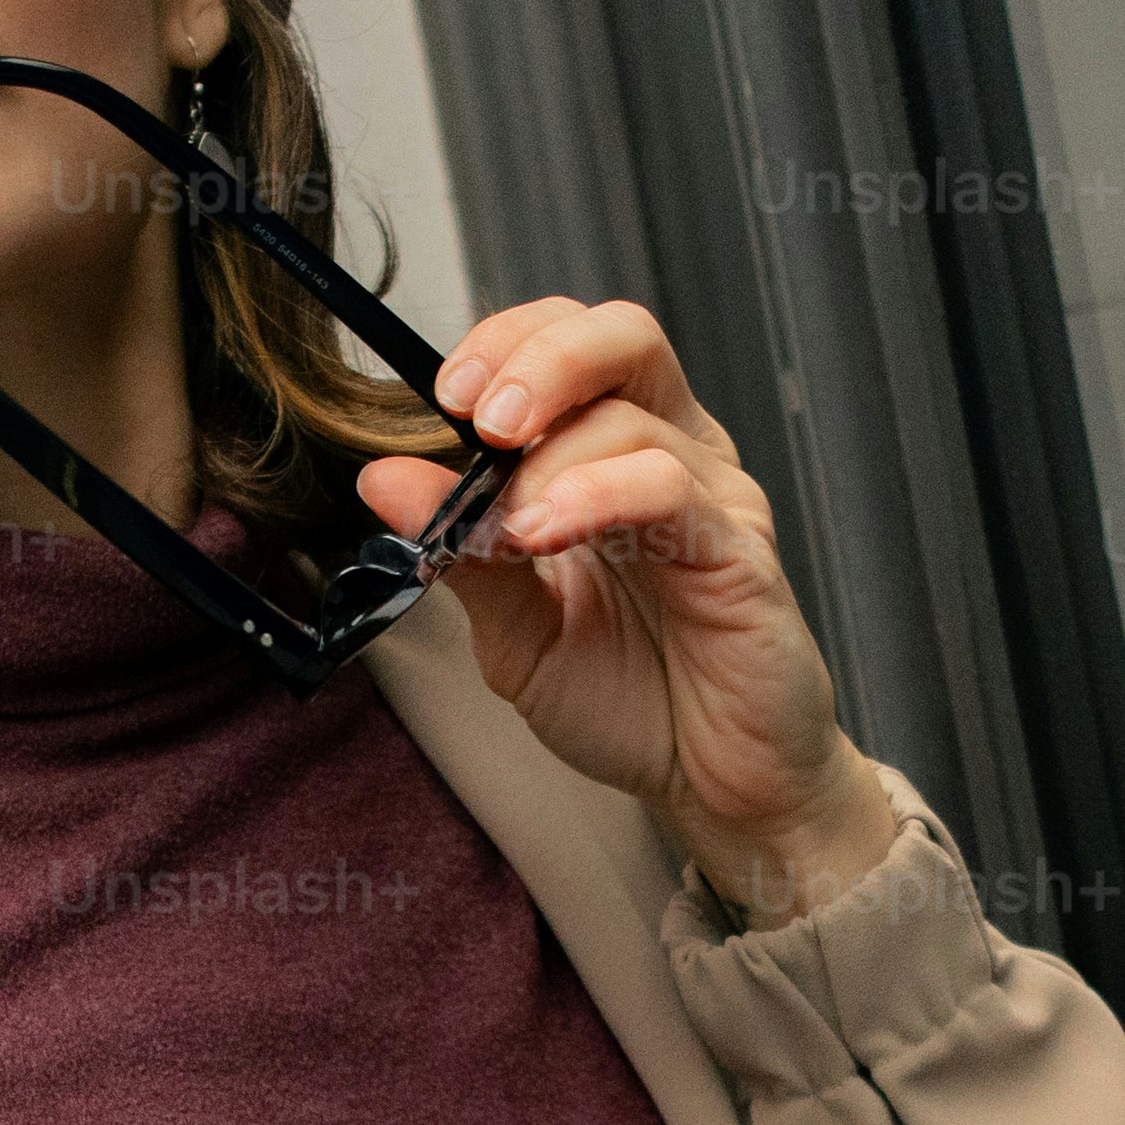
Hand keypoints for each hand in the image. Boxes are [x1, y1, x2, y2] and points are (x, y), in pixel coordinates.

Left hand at [371, 297, 907, 920]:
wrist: (717, 789)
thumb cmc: (632, 701)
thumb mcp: (517, 630)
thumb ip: (459, 551)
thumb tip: (382, 478)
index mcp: (618, 455)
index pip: (571, 339)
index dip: (506, 343)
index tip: (444, 397)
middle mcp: (675, 456)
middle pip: (622, 335)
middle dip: (536, 358)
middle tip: (478, 420)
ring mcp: (716, 499)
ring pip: (634, 413)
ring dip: (548, 456)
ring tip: (506, 526)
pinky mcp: (742, 553)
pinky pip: (670, 486)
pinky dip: (593, 495)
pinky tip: (541, 534)